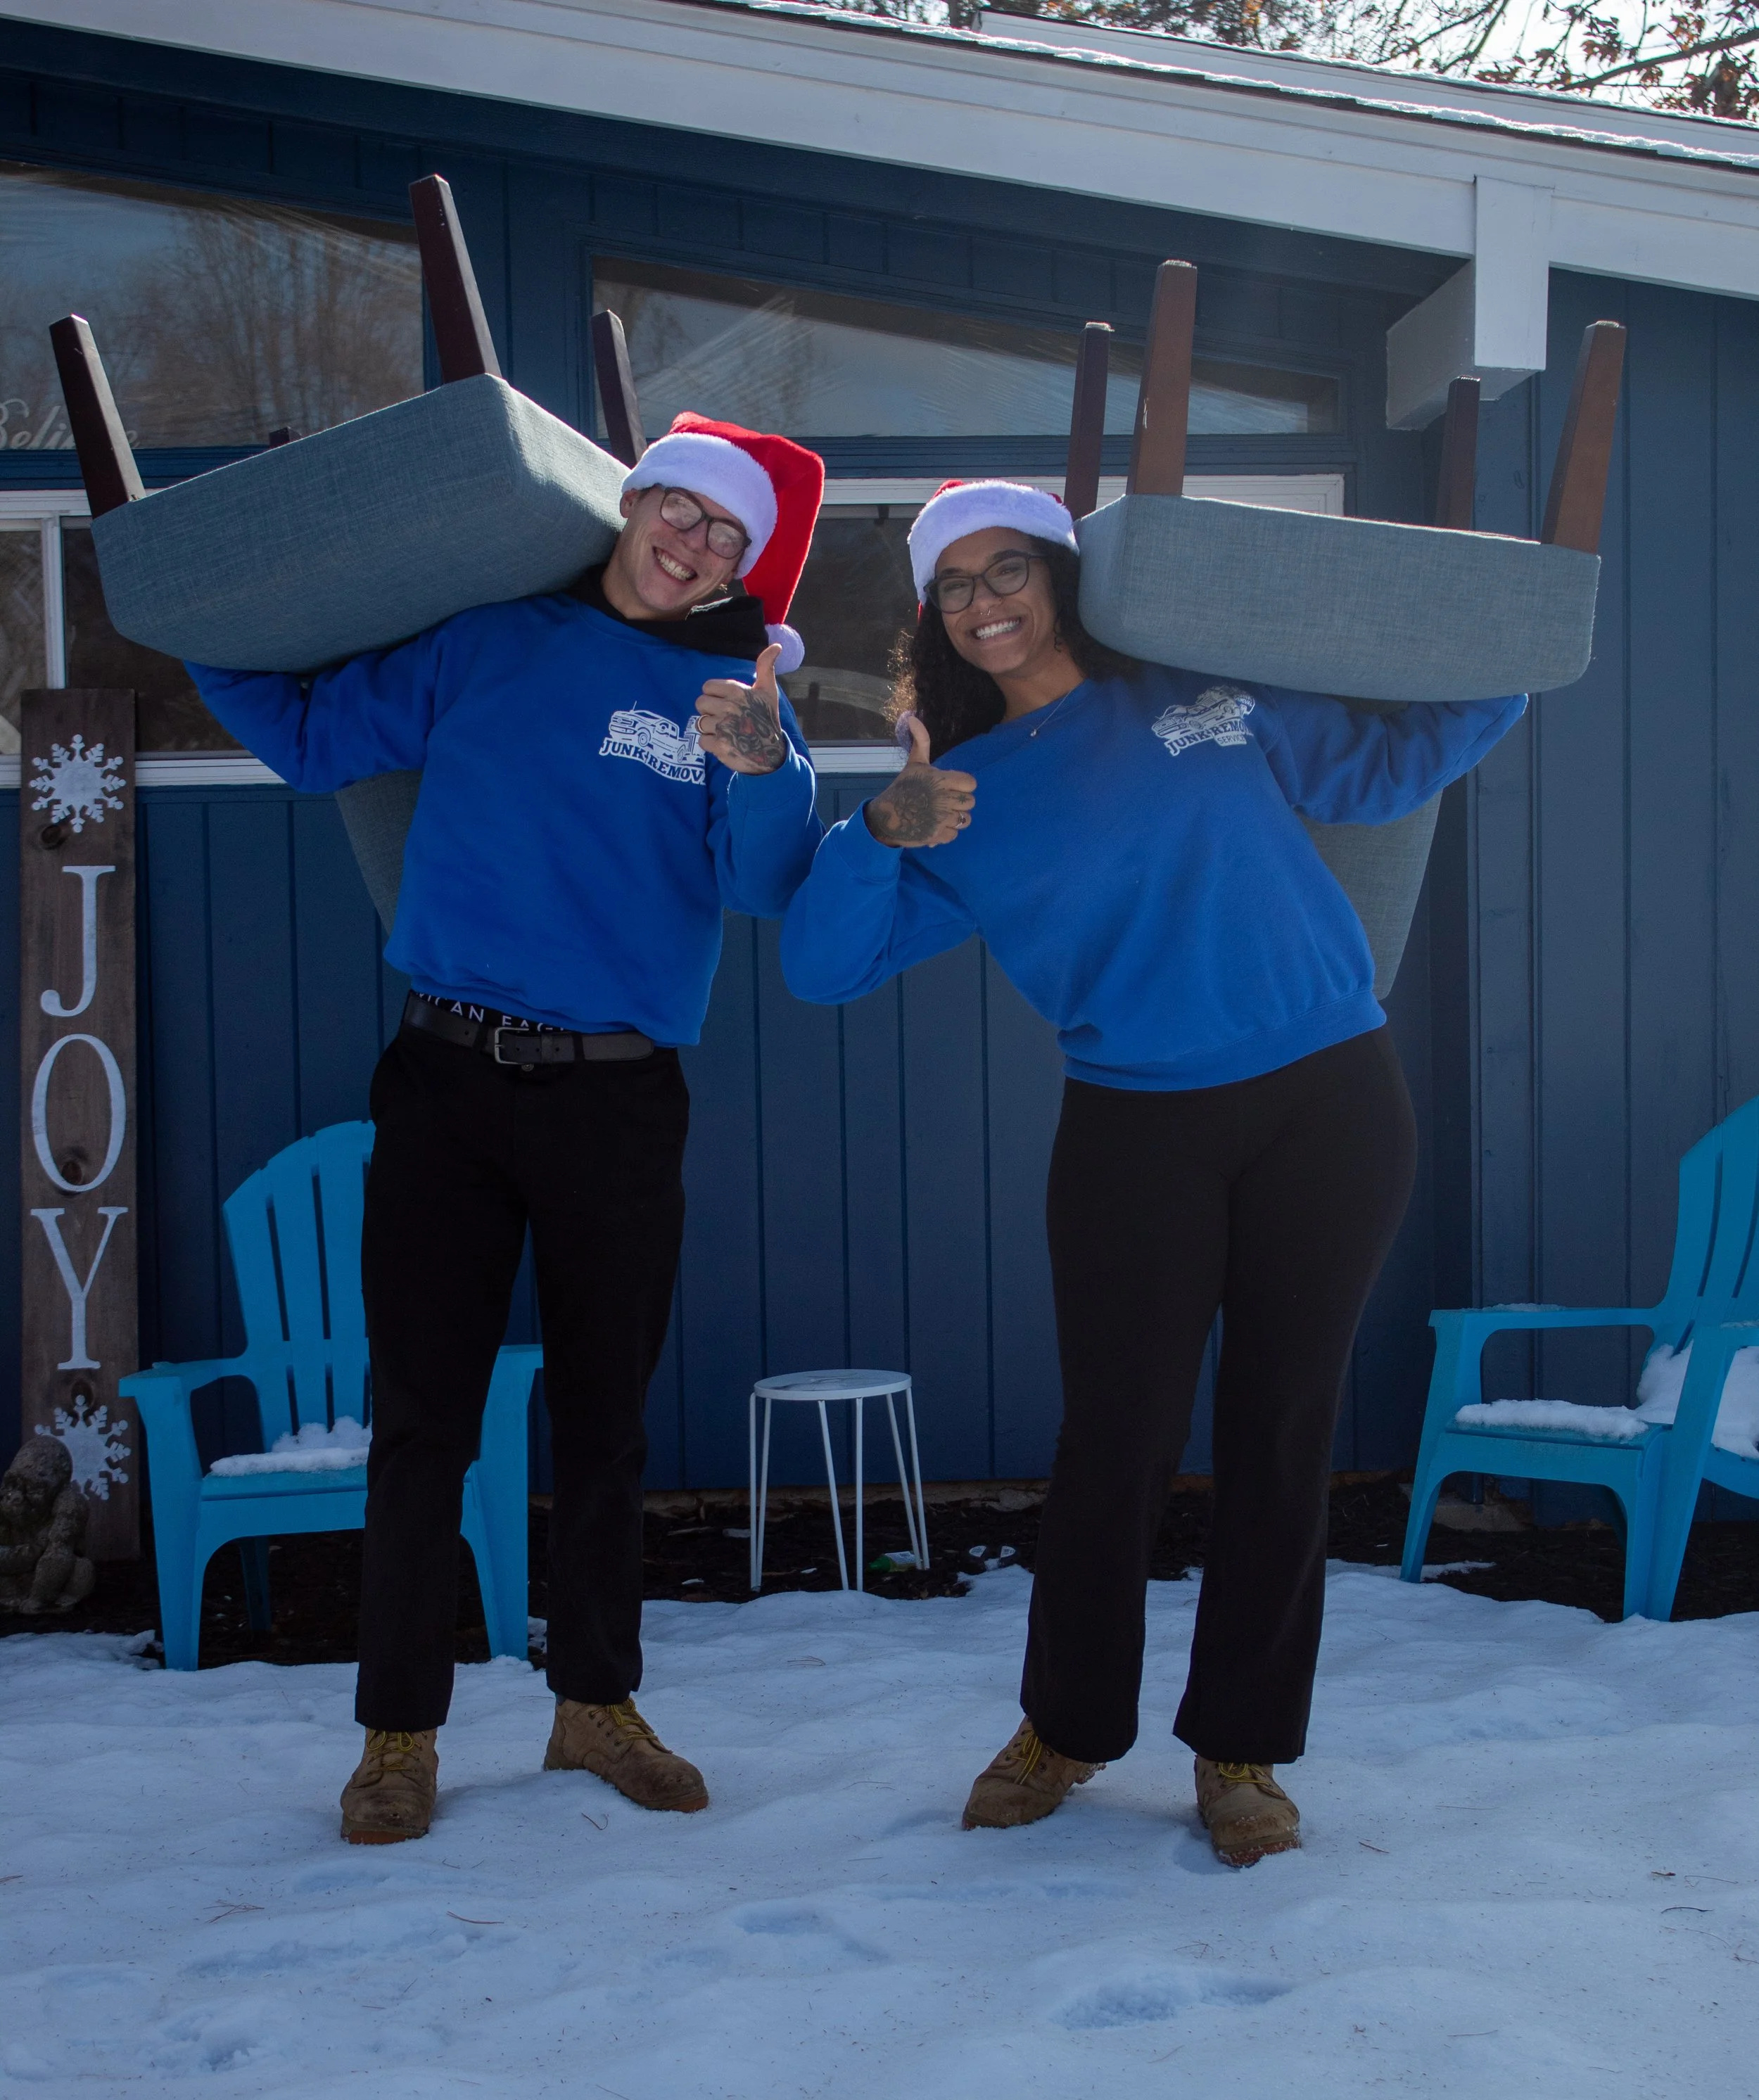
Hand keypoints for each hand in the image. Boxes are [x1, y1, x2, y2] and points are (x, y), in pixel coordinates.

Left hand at [695, 643, 789, 774]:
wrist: (771, 753)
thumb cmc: (767, 719)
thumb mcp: (768, 691)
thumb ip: (765, 667)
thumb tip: (776, 646)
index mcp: (737, 691)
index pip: (707, 687)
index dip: (714, 696)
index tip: (727, 703)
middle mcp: (729, 707)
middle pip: (700, 703)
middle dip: (710, 711)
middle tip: (725, 719)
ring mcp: (723, 727)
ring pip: (700, 723)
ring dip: (711, 729)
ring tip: (727, 732)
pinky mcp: (719, 745)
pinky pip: (702, 740)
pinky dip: (711, 744)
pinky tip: (724, 743)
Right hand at [864, 715, 975, 847]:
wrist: (885, 817)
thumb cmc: (902, 788)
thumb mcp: (914, 764)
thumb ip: (920, 741)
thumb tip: (912, 717)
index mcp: (939, 779)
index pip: (970, 784)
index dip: (963, 786)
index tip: (950, 787)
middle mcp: (942, 799)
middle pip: (970, 803)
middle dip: (959, 803)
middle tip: (944, 802)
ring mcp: (940, 819)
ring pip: (965, 820)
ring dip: (956, 818)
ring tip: (942, 815)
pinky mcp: (936, 835)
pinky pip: (955, 834)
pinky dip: (947, 833)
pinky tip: (936, 826)